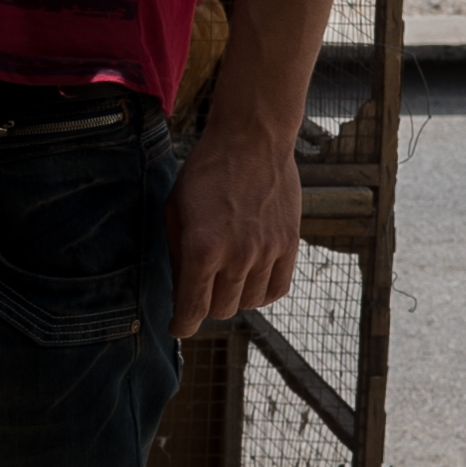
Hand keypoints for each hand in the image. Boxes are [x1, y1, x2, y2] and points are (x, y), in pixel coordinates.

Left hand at [167, 122, 300, 338]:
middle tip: (201, 286)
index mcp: (202, 248)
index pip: (193, 310)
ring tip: (226, 274)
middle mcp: (238, 256)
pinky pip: (277, 290)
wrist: (252, 139)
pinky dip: (262, 291)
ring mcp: (268, 252)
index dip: (182, 325)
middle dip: (205, 304)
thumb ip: (177, 256)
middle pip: (221, 310)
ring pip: (250, 303)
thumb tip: (182, 294)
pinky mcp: (290, 245)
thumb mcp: (176, 210)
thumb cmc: (205, 172)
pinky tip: (251, 276)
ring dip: (234, 296)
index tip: (178, 327)